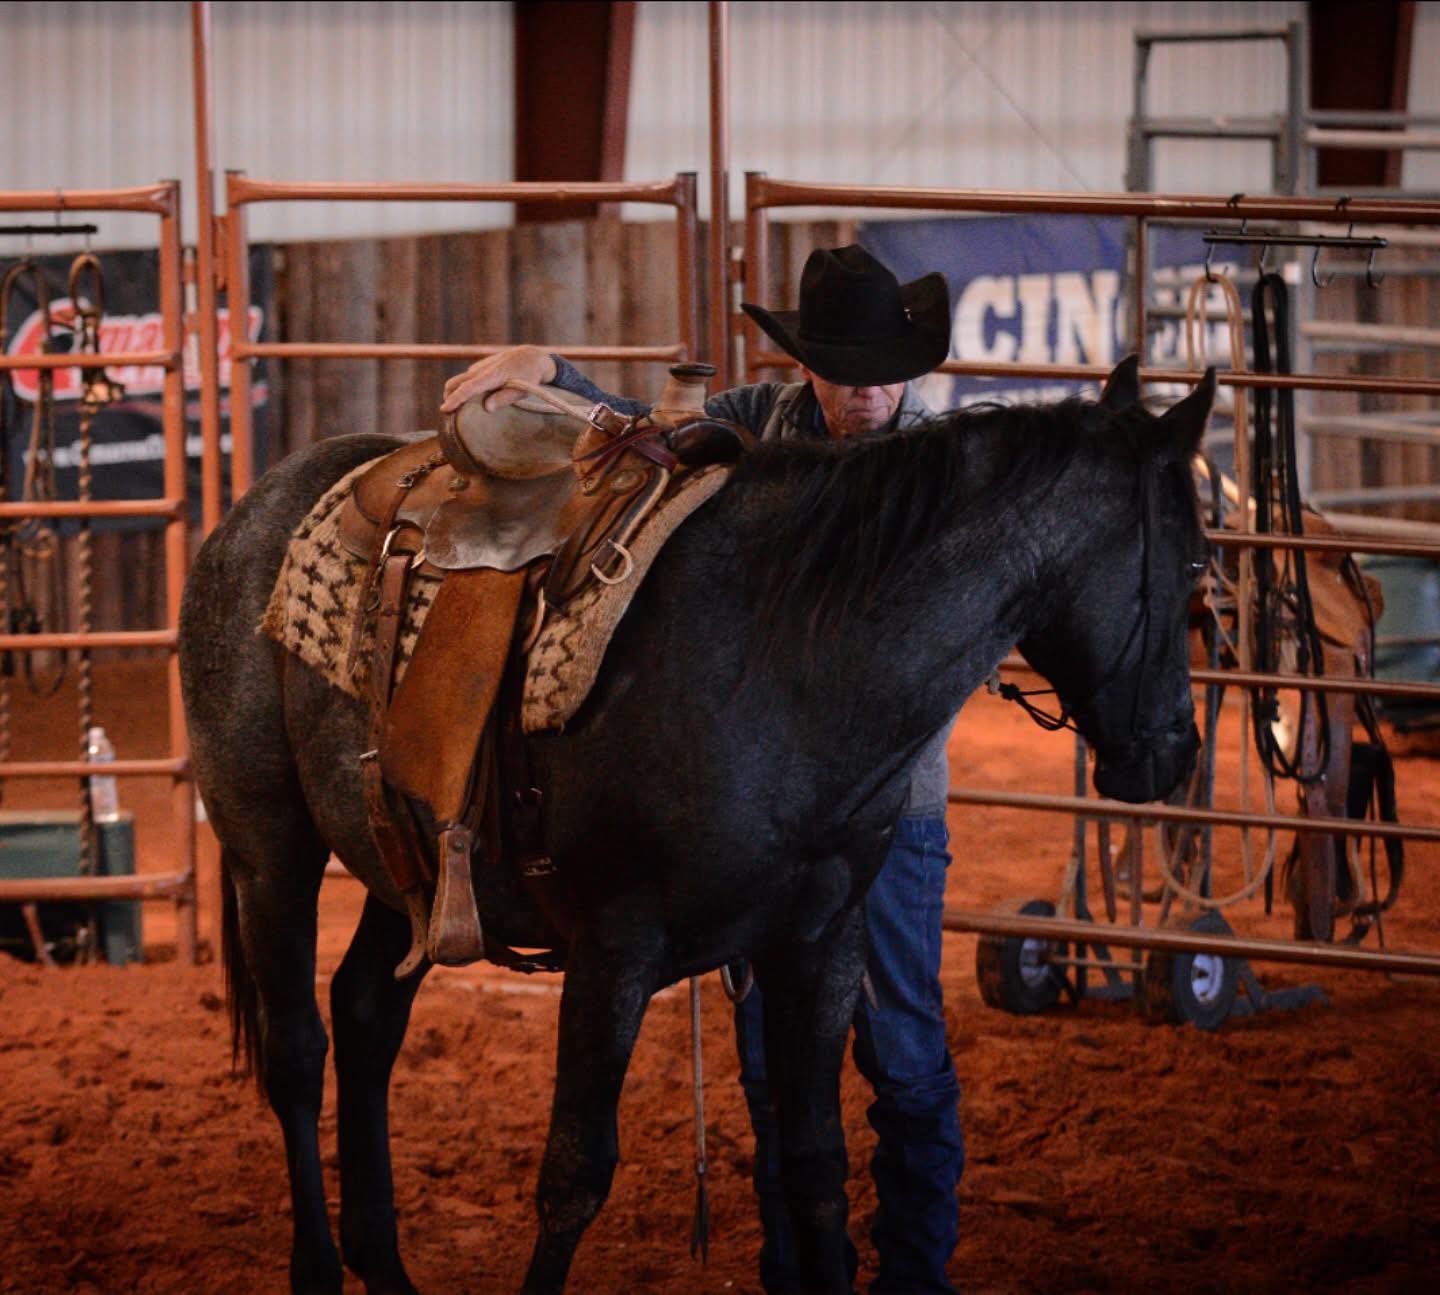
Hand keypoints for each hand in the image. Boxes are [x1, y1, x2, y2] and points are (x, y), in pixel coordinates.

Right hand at [441, 345, 557, 413]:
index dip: (456, 399)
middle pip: (455, 382)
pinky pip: (466, 379)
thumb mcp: (523, 390)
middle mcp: (482, 369)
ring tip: (454, 409)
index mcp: (492, 375)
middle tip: (447, 413)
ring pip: (459, 380)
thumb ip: (505, 398)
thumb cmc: (529, 376)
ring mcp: (480, 367)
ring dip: (454, 393)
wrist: (531, 356)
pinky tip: (468, 398)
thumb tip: (487, 408)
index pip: (469, 387)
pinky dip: (462, 388)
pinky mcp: (480, 368)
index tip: (444, 409)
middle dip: (448, 396)